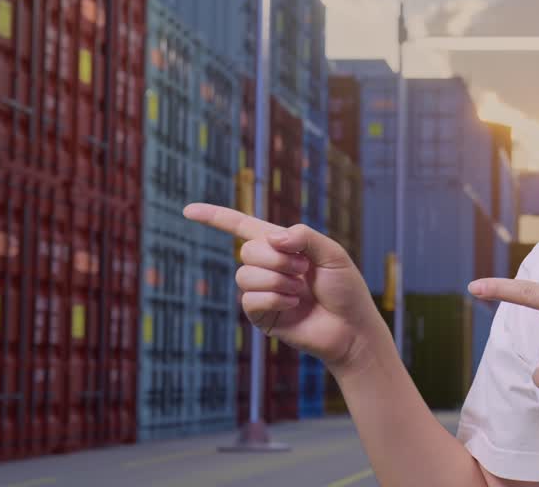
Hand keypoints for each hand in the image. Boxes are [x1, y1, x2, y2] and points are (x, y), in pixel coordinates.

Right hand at [184, 203, 381, 370]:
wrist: (351, 328)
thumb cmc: (345, 289)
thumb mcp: (332, 254)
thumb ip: (304, 237)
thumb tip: (271, 239)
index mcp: (283, 246)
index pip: (243, 227)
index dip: (215, 218)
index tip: (187, 210)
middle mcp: (268, 267)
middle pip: (247, 250)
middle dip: (276, 258)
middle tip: (303, 269)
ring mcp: (262, 291)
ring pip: (245, 275)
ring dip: (277, 280)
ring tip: (300, 290)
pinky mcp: (261, 316)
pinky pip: (250, 299)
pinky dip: (274, 299)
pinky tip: (294, 305)